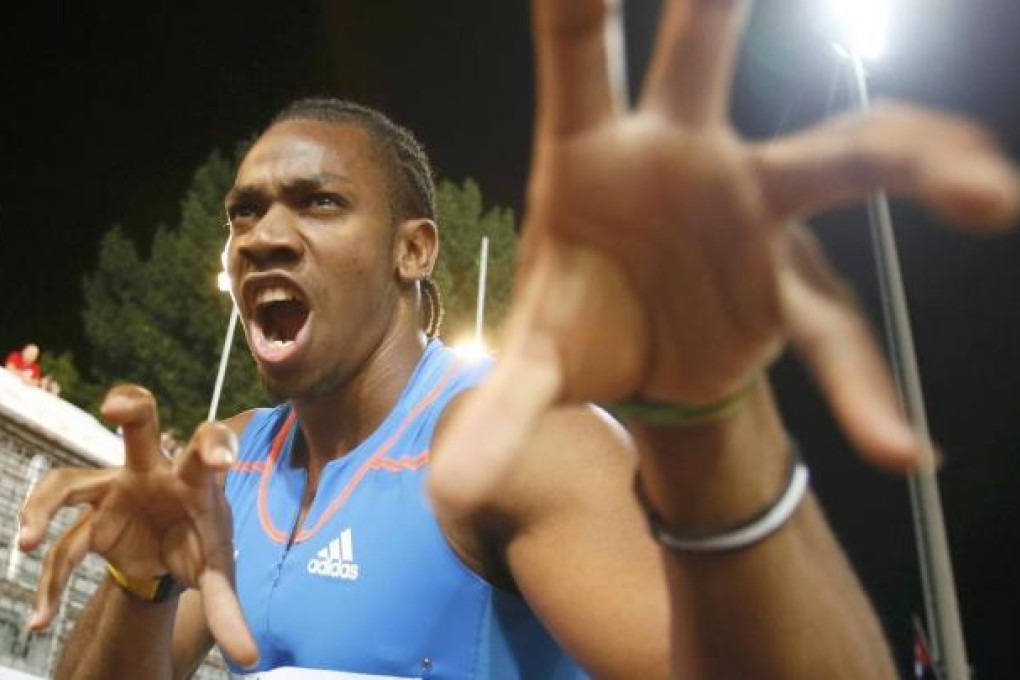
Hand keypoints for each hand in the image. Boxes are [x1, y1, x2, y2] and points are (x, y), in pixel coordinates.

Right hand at [18, 385, 257, 666]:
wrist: (171, 547)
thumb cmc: (199, 545)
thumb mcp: (216, 573)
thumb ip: (227, 609)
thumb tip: (250, 660)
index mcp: (194, 480)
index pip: (206, 449)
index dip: (214, 447)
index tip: (224, 459)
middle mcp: (150, 473)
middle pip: (140, 429)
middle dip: (132, 407)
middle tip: (118, 405)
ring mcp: (113, 490)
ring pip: (70, 482)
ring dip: (43, 507)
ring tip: (24, 544)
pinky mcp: (88, 517)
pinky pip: (59, 543)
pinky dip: (48, 582)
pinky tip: (41, 618)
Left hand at [431, 0, 1019, 507]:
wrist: (648, 369)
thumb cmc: (584, 330)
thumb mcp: (540, 363)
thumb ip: (504, 409)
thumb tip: (450, 491)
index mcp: (590, 158)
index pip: (578, 52)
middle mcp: (681, 158)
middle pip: (707, 53)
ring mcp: (750, 207)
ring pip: (836, 161)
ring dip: (909, 164)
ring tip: (983, 192)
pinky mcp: (792, 278)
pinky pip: (837, 325)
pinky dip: (862, 388)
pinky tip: (896, 448)